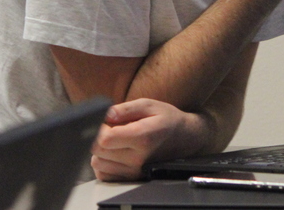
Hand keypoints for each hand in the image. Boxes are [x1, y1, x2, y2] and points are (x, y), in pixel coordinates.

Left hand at [90, 98, 208, 180]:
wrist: (185, 139)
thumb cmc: (167, 119)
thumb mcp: (149, 105)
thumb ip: (125, 109)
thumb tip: (106, 114)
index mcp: (142, 138)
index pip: (105, 139)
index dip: (99, 128)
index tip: (106, 121)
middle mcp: (138, 159)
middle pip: (98, 151)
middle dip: (99, 137)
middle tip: (112, 128)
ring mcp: (134, 172)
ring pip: (98, 163)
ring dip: (100, 150)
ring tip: (115, 140)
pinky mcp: (131, 178)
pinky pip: (103, 174)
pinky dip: (104, 163)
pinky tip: (115, 152)